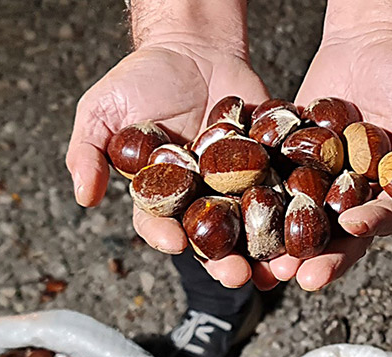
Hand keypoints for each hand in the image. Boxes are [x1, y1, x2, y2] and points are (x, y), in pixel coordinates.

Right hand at [66, 40, 276, 288]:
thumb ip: (88, 151)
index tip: (175, 244)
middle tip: (237, 275)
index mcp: (160, 194)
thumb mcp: (102, 109)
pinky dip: (296, 211)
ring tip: (279, 269)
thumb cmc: (141, 76)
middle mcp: (200, 197)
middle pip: (213, 238)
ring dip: (267, 251)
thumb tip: (84, 197)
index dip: (166, 236)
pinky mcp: (269, 167)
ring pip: (253, 227)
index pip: (159, 224)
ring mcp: (237, 185)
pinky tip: (308, 227)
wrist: (193, 45)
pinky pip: (284, 193)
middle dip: (225, 261)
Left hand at [270, 26, 391, 290]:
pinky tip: (242, 220)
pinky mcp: (295, 159)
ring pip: (306, 220)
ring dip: (287, 245)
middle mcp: (361, 191)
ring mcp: (326, 178)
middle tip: (302, 276)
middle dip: (323, 256)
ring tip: (268, 265)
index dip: (370, 225)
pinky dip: (261, 205)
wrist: (372, 31)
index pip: (385, 217)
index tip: (353, 228)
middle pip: (342, 233)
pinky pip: (277, 185)